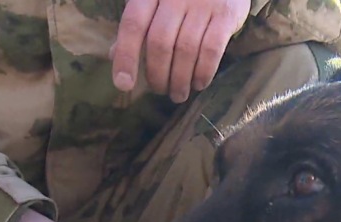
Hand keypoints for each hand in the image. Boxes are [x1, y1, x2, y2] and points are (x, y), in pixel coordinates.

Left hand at [110, 0, 250, 102]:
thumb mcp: (156, 1)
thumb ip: (138, 25)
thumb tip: (113, 55)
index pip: (133, 24)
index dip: (126, 56)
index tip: (124, 84)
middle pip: (160, 42)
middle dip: (157, 74)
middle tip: (159, 90)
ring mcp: (203, 3)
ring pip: (186, 50)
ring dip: (180, 79)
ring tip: (178, 94)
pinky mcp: (226, 13)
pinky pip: (212, 49)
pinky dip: (204, 72)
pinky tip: (199, 83)